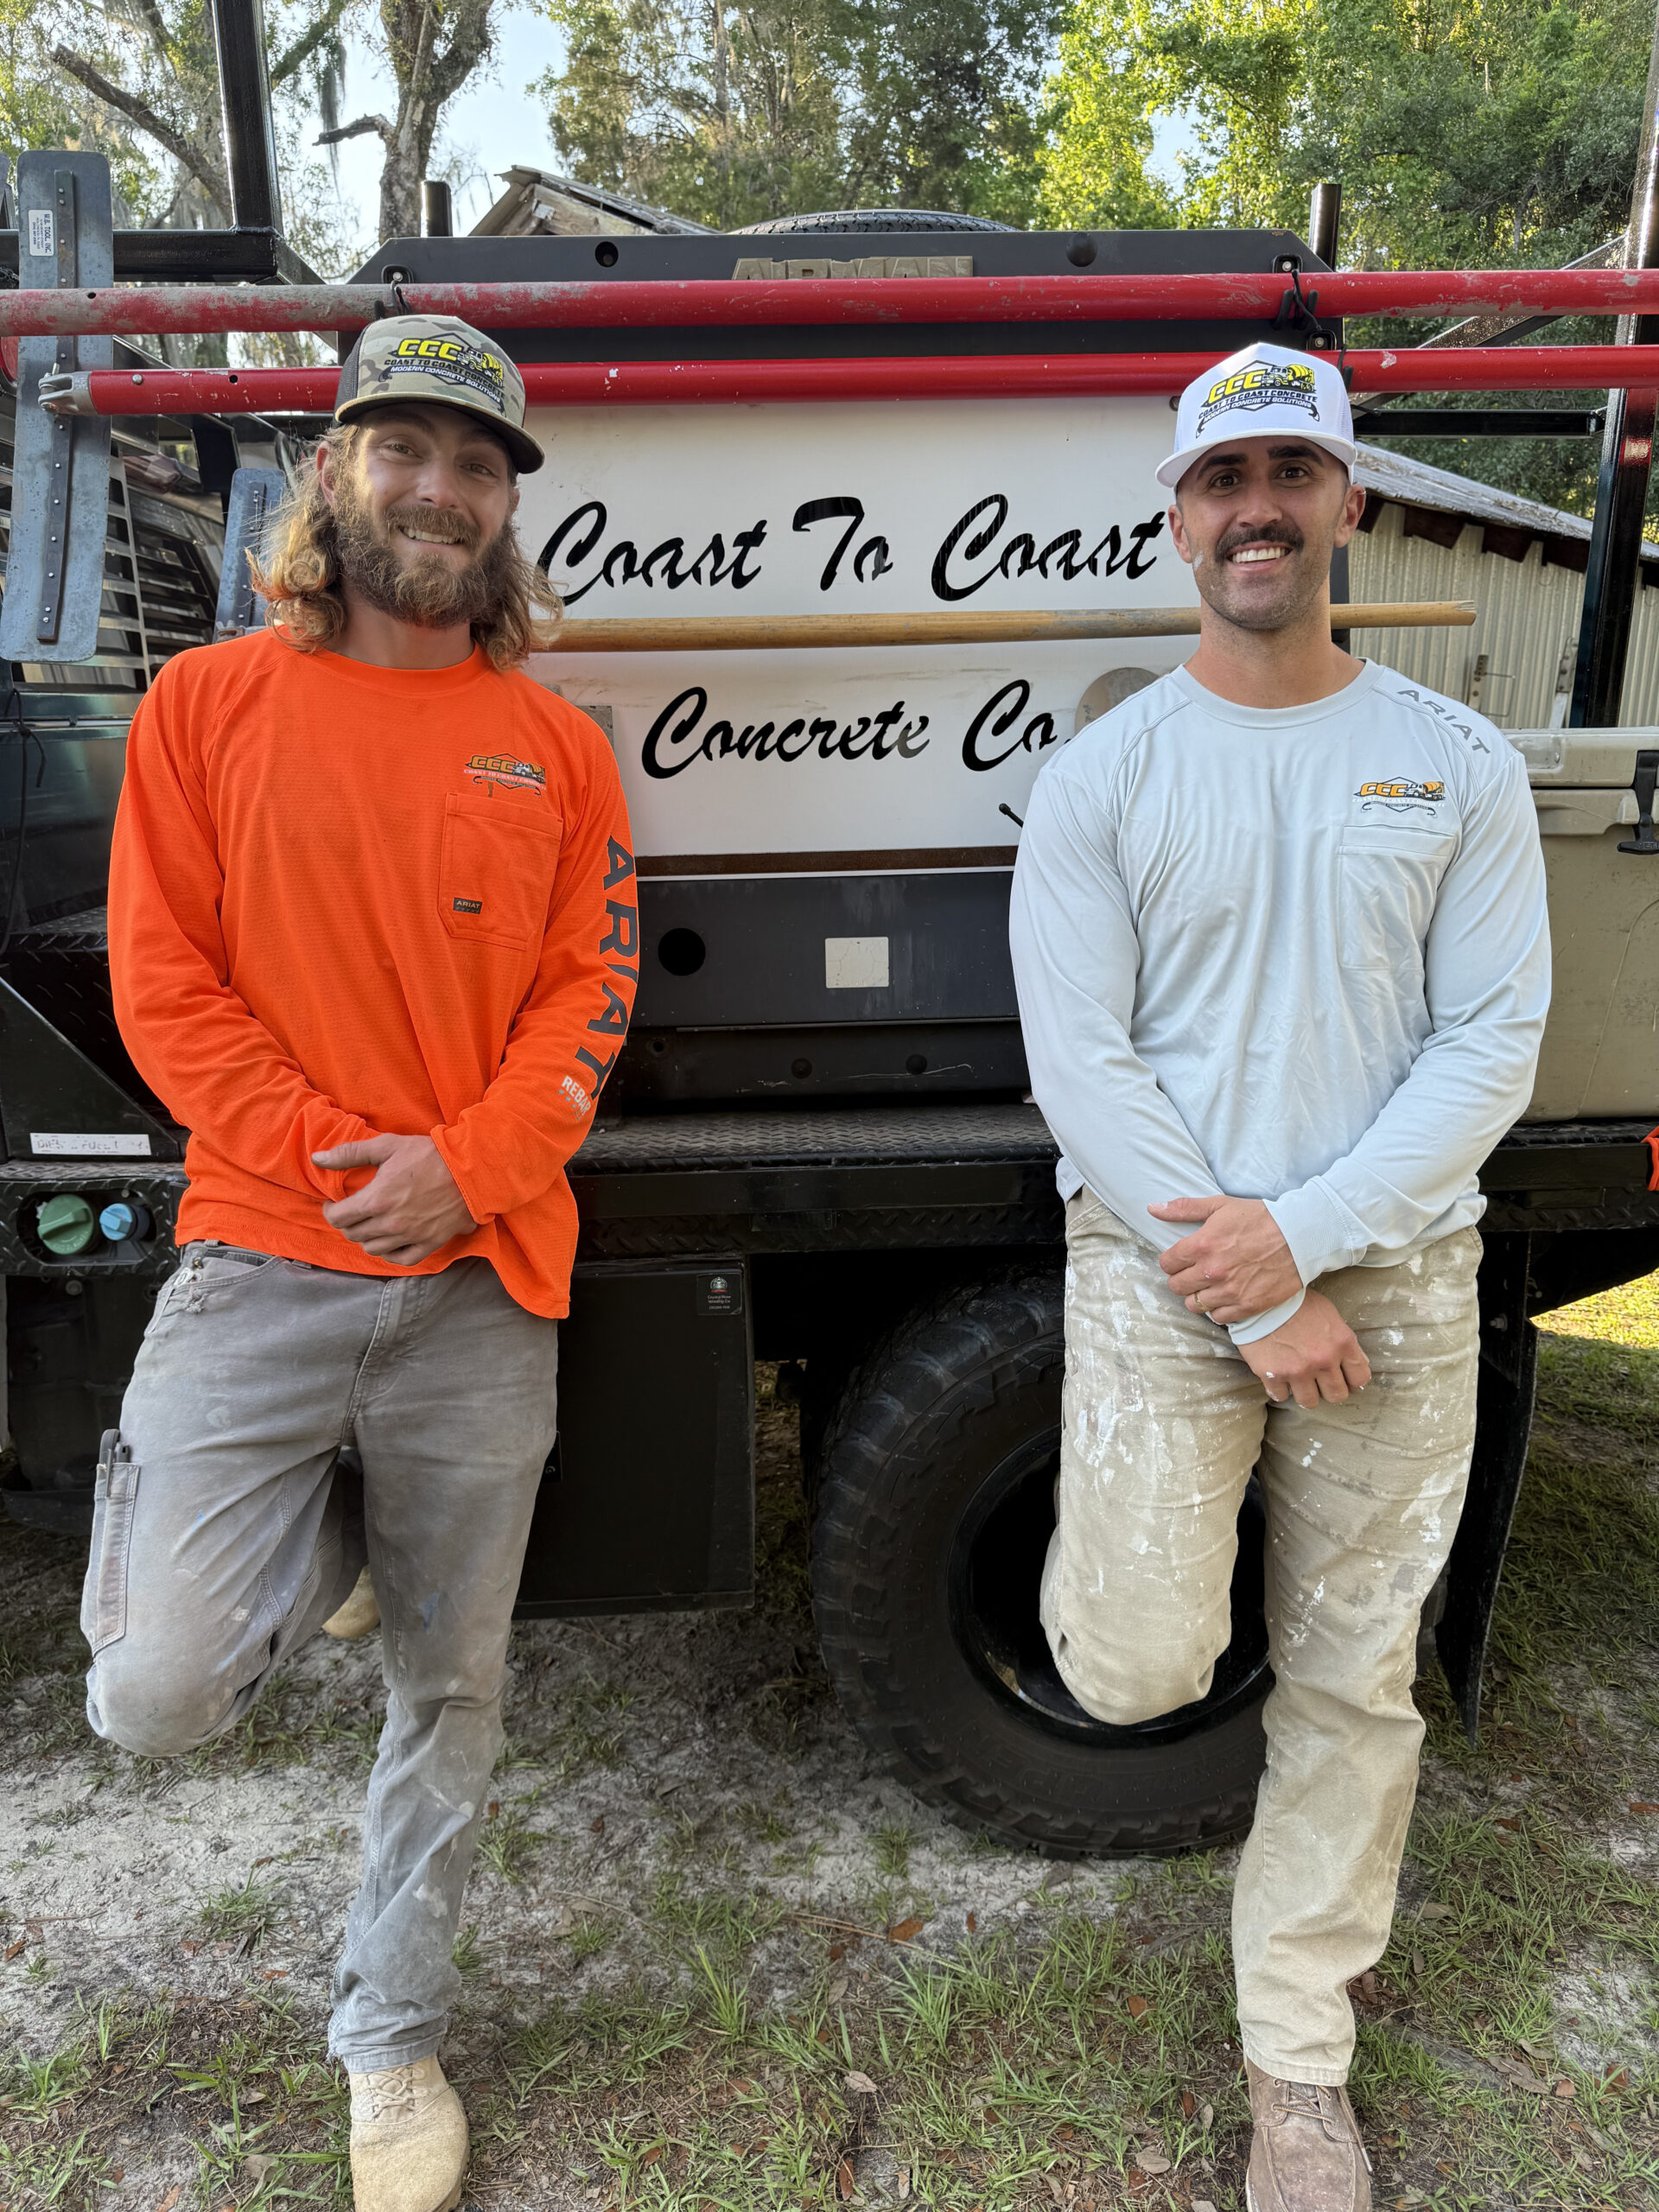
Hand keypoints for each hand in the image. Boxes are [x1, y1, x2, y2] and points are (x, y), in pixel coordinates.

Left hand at [312, 1133, 476, 1265]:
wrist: (471, 1169)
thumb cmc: (429, 1154)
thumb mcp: (387, 1146)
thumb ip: (350, 1153)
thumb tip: (317, 1159)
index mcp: (377, 1199)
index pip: (339, 1217)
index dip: (331, 1211)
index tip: (334, 1205)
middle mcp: (390, 1223)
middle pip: (354, 1234)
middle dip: (347, 1223)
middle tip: (351, 1212)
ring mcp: (410, 1235)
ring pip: (373, 1248)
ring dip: (366, 1238)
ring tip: (369, 1225)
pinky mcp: (429, 1243)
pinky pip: (401, 1259)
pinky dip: (390, 1254)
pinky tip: (389, 1242)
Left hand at [1149, 1194, 1301, 1322]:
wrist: (1300, 1236)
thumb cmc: (1260, 1218)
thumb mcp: (1220, 1205)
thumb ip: (1183, 1208)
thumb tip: (1152, 1208)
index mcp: (1202, 1245)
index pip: (1167, 1263)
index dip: (1172, 1261)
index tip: (1181, 1258)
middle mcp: (1212, 1271)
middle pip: (1176, 1286)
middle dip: (1182, 1278)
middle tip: (1195, 1272)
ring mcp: (1229, 1291)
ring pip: (1194, 1305)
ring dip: (1198, 1296)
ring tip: (1209, 1285)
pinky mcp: (1247, 1306)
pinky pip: (1218, 1317)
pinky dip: (1218, 1309)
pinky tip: (1225, 1296)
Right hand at [1238, 1291, 1370, 1407]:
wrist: (1260, 1297)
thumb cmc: (1297, 1302)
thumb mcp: (1329, 1314)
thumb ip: (1344, 1341)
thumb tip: (1357, 1361)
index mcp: (1342, 1343)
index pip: (1360, 1378)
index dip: (1354, 1382)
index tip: (1345, 1381)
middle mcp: (1323, 1361)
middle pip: (1337, 1395)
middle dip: (1330, 1390)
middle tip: (1320, 1382)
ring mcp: (1298, 1370)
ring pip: (1310, 1402)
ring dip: (1305, 1393)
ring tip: (1298, 1381)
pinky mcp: (1273, 1375)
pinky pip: (1281, 1396)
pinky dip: (1280, 1389)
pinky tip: (1278, 1377)